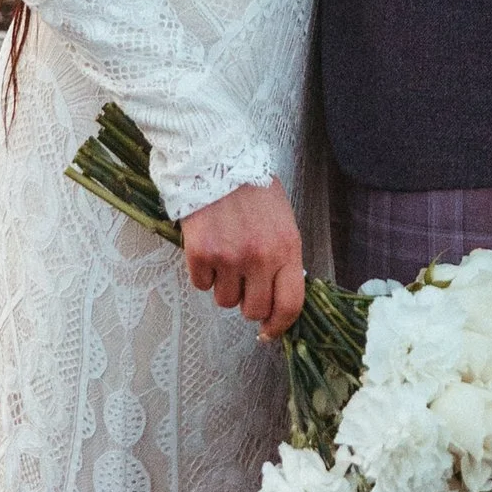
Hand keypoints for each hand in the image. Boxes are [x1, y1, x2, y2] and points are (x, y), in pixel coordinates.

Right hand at [179, 178, 306, 338]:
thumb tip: (279, 296)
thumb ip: (284, 257)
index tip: (269, 331)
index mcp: (287, 248)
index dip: (279, 325)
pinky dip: (203, 273)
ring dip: (224, 286)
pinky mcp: (201, 254)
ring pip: (224, 301)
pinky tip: (208, 249)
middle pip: (254, 310)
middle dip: (248, 304)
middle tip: (243, 284)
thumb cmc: (252, 189)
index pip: (290, 304)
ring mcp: (229, 257)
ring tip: (225, 257)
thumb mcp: (282, 221)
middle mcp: (260, 257)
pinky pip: (201, 284)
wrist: (217, 160)